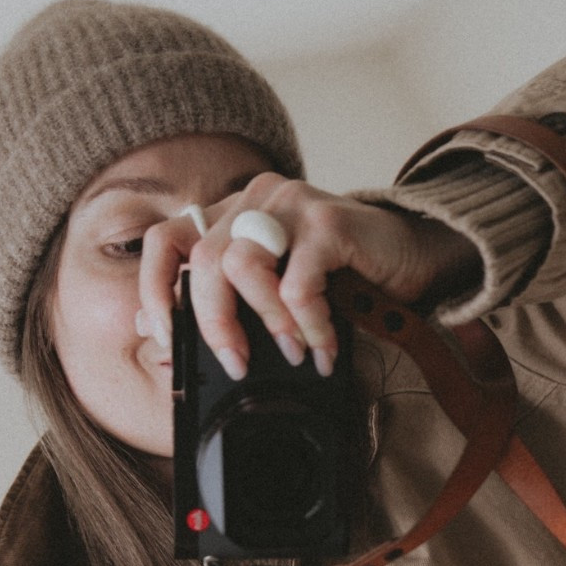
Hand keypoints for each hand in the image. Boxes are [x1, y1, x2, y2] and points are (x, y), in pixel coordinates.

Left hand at [134, 173, 481, 378]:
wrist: (412, 255)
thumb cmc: (342, 280)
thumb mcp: (275, 295)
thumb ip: (225, 308)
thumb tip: (160, 338)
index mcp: (229, 216)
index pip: (165, 241)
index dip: (153, 290)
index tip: (164, 338)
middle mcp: (252, 201)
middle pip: (202, 260)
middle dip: (214, 324)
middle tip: (237, 364)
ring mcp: (288, 205)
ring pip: (243, 265)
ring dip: (265, 323)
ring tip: (292, 353)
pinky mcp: (327, 219)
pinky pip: (298, 282)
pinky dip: (308, 323)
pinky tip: (324, 344)